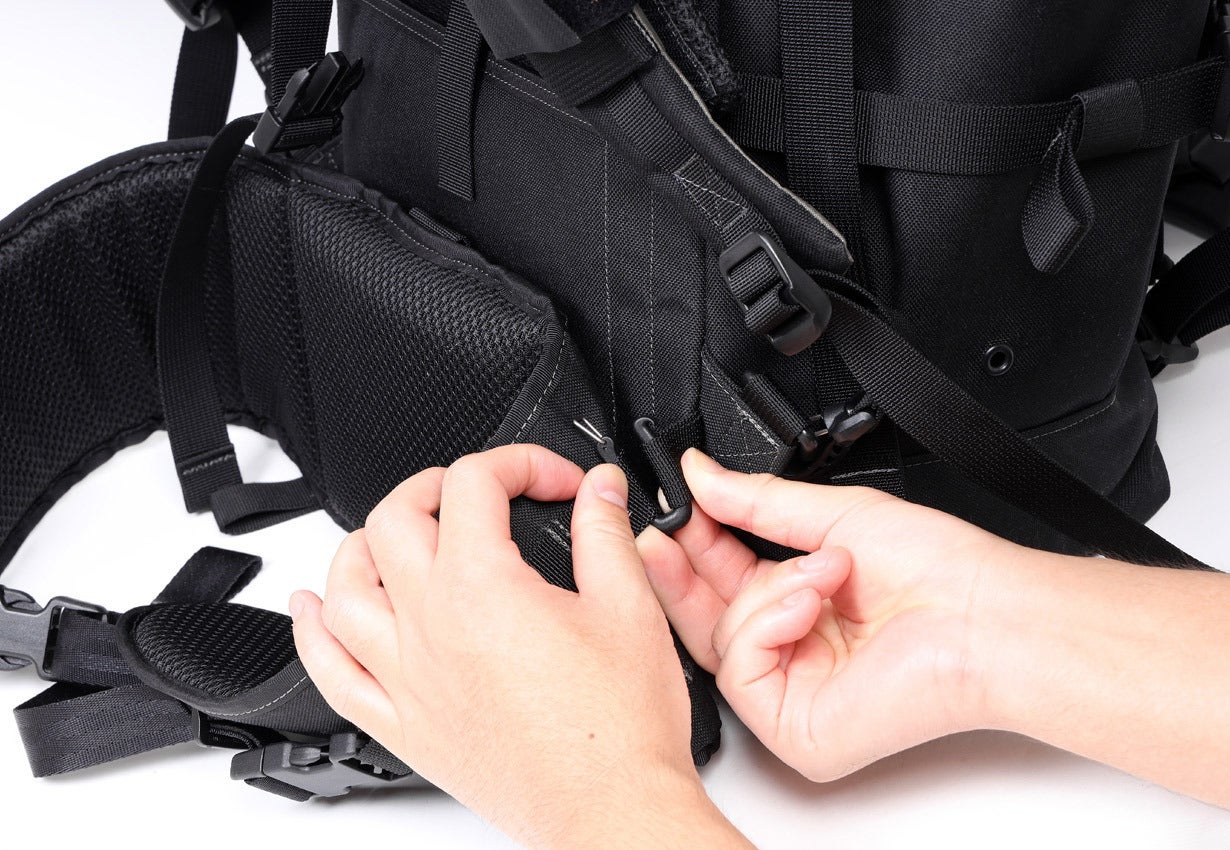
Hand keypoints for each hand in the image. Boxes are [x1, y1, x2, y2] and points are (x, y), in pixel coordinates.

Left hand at [290, 446, 750, 848]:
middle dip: (436, 486)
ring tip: (397, 535)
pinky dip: (312, 633)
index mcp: (484, 588)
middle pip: (394, 520)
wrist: (609, 810)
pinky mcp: (403, 725)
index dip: (520, 464)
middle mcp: (431, 626)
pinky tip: (314, 610)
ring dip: (364, 546)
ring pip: (345, 589)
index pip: (474, 484)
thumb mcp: (630, 609)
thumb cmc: (619, 729)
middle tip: (478, 493)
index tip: (555, 482)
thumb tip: (599, 489)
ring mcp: (407, 678)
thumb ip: (606, 533)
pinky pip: (331, 673)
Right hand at [638, 449, 1022, 782]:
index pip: (729, 582)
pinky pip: (740, 675)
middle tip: (664, 532)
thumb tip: (703, 474)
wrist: (985, 615)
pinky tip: (808, 604)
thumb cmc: (941, 573)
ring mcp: (797, 696)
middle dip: (685, 572)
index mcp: (807, 606)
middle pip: (710, 620)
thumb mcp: (834, 517)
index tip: (676, 510)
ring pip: (722, 643)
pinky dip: (767, 626)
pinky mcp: (797, 732)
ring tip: (823, 568)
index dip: (696, 547)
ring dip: (764, 590)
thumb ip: (757, 501)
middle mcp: (799, 653)